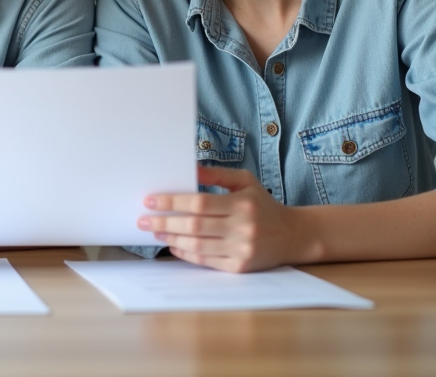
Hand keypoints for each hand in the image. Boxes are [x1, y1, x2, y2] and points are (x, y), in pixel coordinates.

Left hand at [138, 165, 298, 272]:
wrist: (291, 235)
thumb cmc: (262, 204)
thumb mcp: (245, 181)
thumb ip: (216, 175)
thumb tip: (188, 168)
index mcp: (242, 204)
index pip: (200, 203)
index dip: (172, 202)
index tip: (151, 200)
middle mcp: (242, 228)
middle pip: (194, 225)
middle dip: (165, 221)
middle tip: (144, 219)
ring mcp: (241, 250)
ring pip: (197, 245)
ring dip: (171, 238)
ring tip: (155, 230)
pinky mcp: (239, 267)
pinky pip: (205, 261)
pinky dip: (186, 253)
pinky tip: (173, 244)